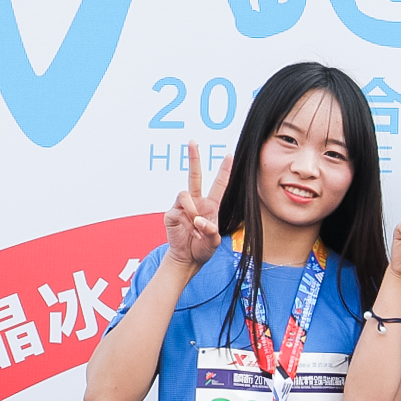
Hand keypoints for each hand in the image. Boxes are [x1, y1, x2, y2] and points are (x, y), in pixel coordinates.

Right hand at [166, 141, 227, 267]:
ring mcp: (183, 206)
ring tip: (195, 227)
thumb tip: (198, 220)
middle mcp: (197, 202)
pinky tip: (189, 231)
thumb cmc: (203, 248)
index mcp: (211, 205)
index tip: (229, 155)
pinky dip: (187, 218)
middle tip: (192, 141)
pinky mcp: (172, 213)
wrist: (187, 259)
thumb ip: (211, 231)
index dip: (224, 170)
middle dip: (193, 158)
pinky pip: (180, 206)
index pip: (219, 184)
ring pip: (186, 193)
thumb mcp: (214, 242)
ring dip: (193, 210)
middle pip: (194, 175)